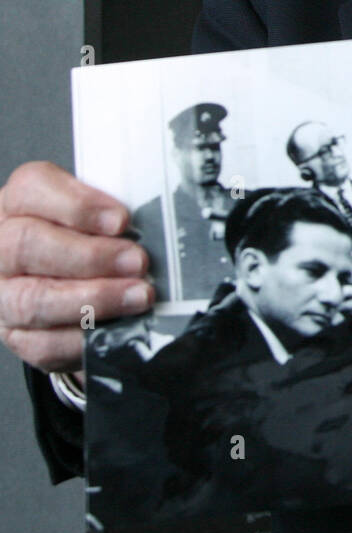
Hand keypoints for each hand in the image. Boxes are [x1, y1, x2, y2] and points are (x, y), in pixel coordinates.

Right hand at [0, 161, 152, 377]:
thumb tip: (155, 221)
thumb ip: (111, 212)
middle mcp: (0, 247)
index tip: (121, 220)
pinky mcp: (15, 336)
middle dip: (90, 255)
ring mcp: (2, 294)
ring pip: (34, 299)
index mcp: (17, 203)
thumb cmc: (83, 237)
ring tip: (138, 295)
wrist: (62, 280)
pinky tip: (116, 328)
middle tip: (137, 261)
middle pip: (28, 245)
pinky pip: (43, 343)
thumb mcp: (93, 212)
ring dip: (94, 298)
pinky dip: (84, 337)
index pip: (31, 189)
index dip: (78, 205)